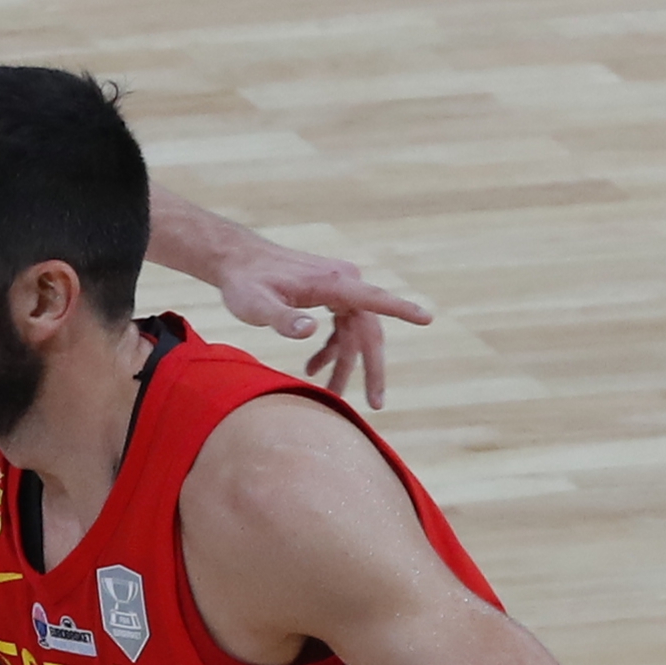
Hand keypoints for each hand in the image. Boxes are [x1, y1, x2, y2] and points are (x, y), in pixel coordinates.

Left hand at [205, 237, 432, 410]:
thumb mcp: (256, 306)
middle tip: (376, 404)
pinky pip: (342, 327)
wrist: (238, 260)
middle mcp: (342, 282)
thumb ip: (282, 319)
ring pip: (355, 333)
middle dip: (371, 369)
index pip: (374, 299)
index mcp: (332, 283)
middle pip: (368, 329)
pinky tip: (313, 369)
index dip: (402, 309)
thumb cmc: (245, 283)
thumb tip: (311, 330)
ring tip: (332, 396)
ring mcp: (338, 287)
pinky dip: (332, 349)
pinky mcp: (329, 294)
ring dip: (345, 364)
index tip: (427, 318)